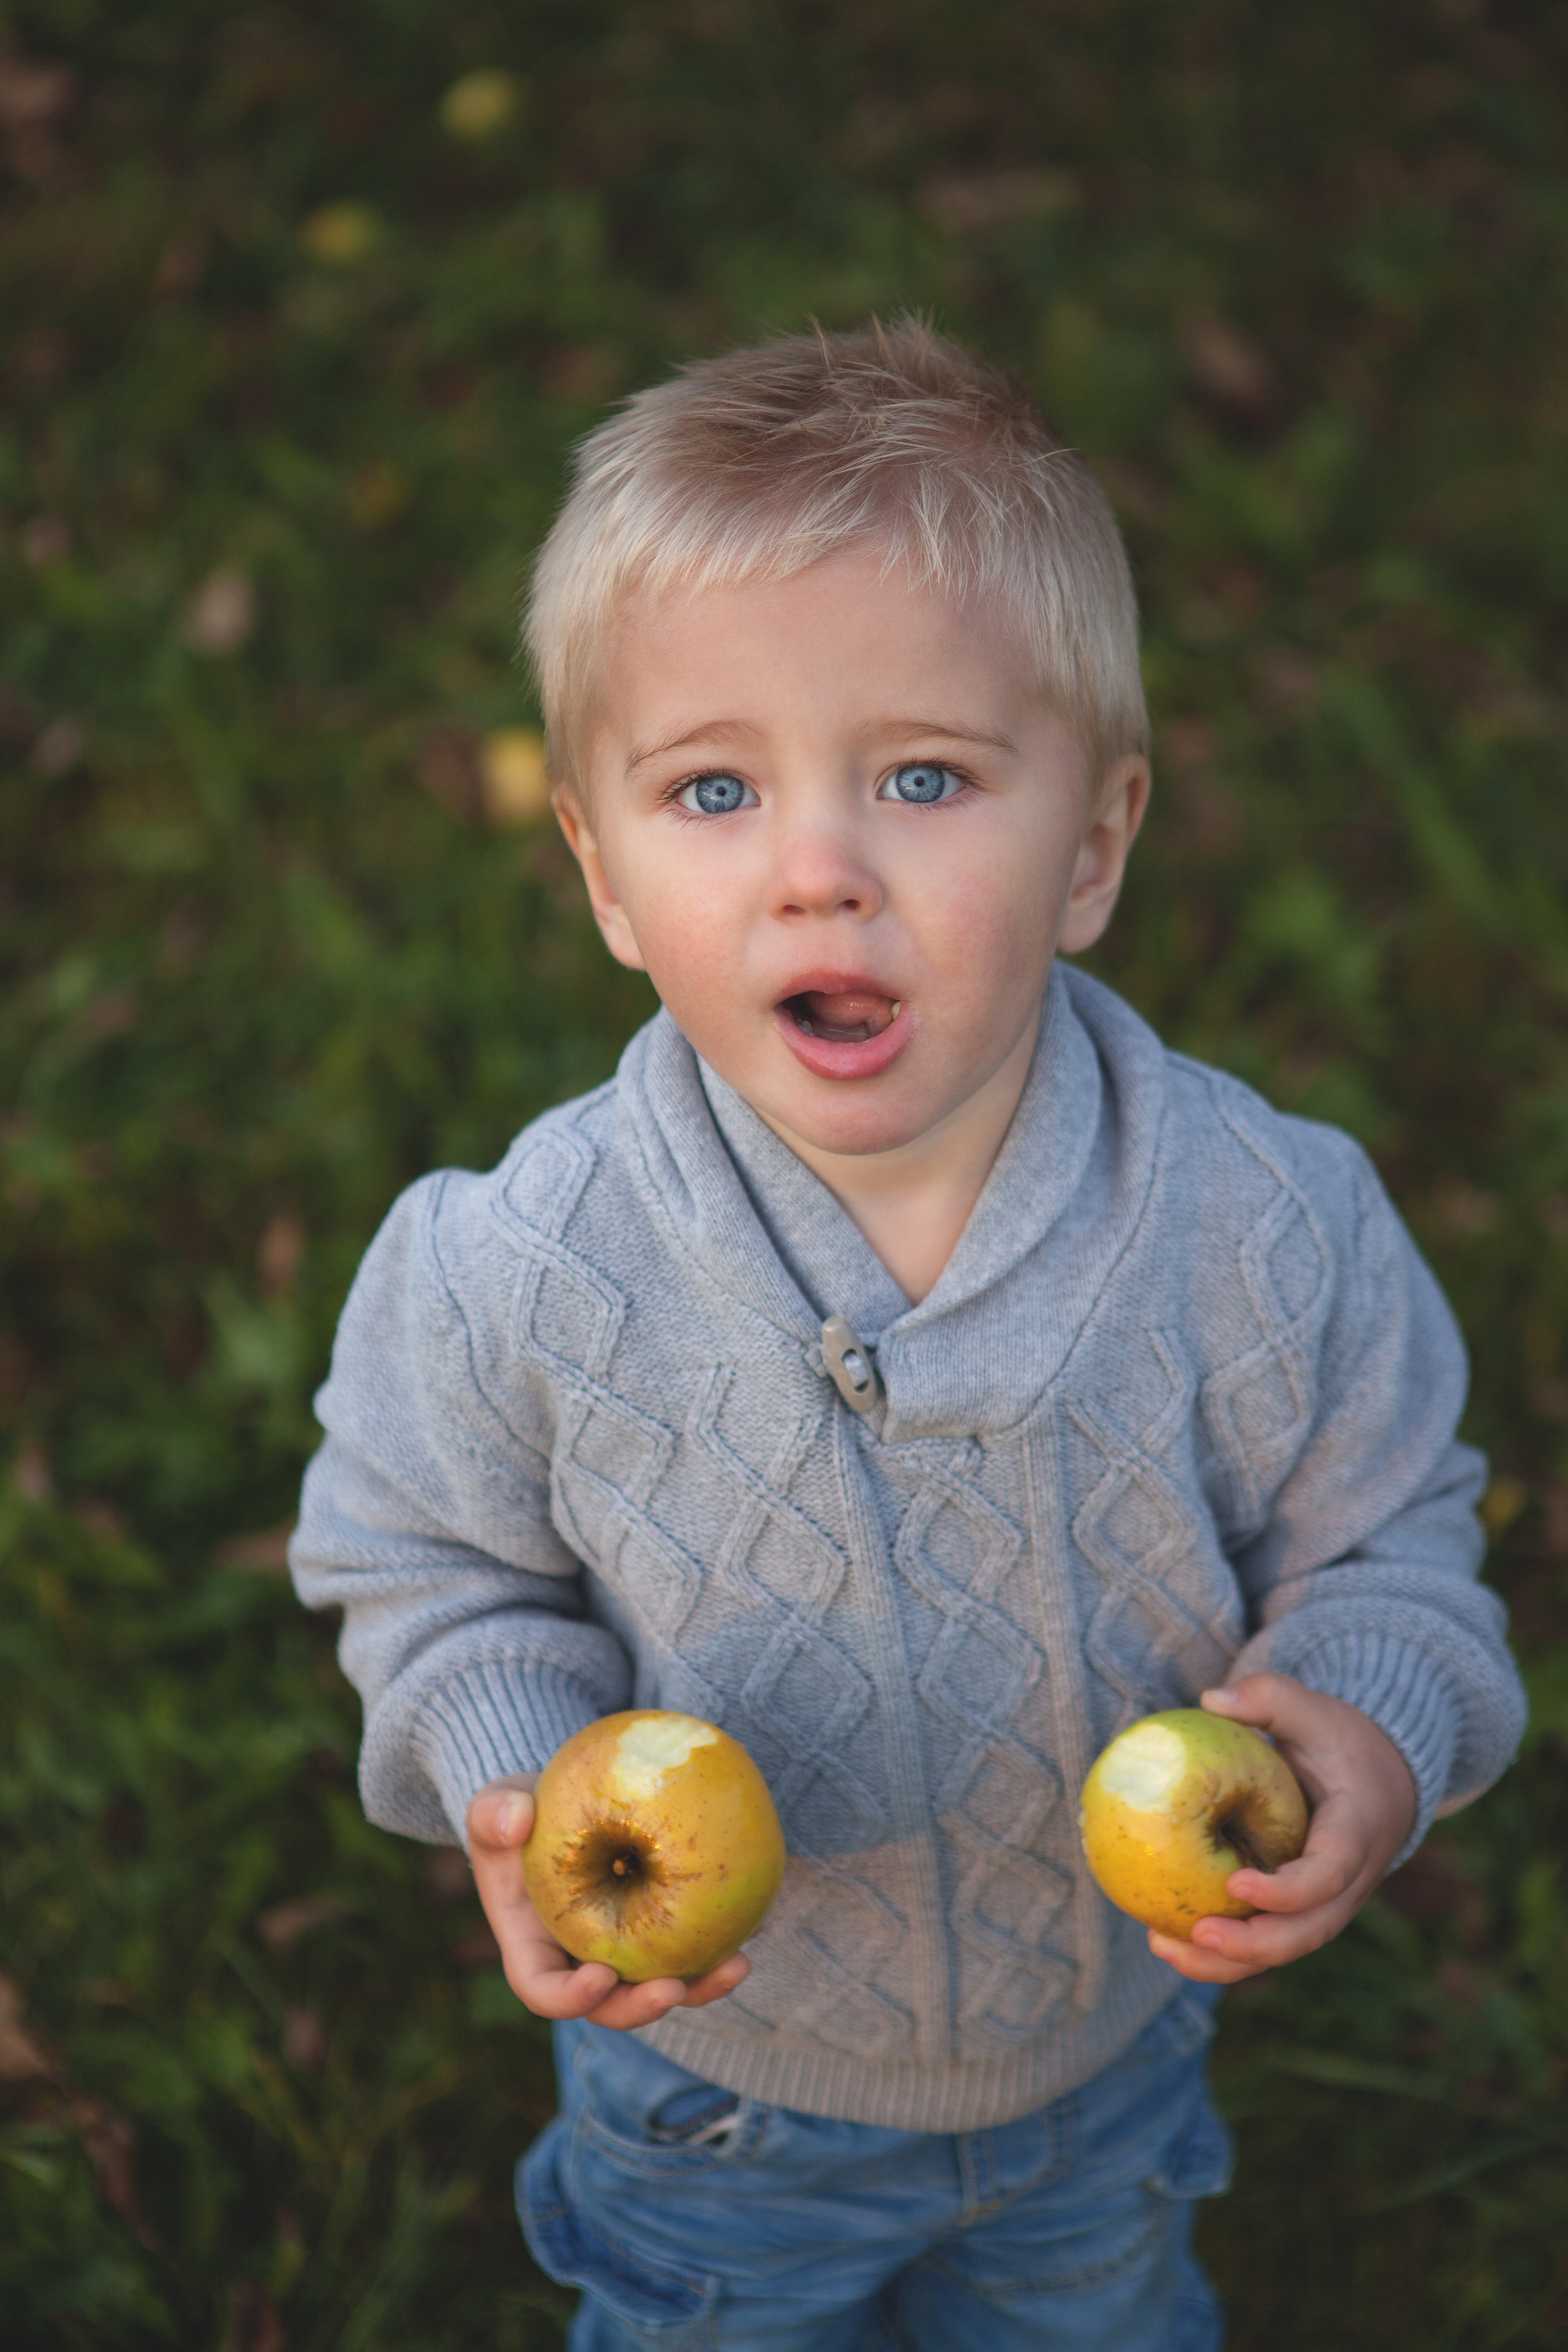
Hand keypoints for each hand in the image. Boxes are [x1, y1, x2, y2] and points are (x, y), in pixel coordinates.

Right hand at [465, 1773, 750, 2029]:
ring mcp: (622, 1952)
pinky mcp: (658, 1931)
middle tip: (674, 1988)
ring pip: (658, 1988)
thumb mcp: (495, 1805)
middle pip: (610, 2006)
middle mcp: (578, 1962)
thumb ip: (494, 1812)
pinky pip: (686, 1952)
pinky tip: (747, 1937)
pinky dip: (714, 1951)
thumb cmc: (520, 1811)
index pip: (544, 1990)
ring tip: (735, 1966)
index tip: (600, 1977)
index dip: (570, 1998)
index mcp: (533, 1948)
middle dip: (642, 2007)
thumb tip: (515, 1820)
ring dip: (696, 1988)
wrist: (561, 1807)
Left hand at [1148, 1673, 1416, 1985]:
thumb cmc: (1341, 1741)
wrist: (1385, 1780)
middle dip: (1253, 1945)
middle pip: (1307, 1932)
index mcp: (1357, 1833)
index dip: (1288, 1890)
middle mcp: (1349, 1882)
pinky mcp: (1303, 1911)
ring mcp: (1328, 1904)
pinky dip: (1226, 1952)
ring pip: (1285, 1948)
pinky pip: (1268, 1940)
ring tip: (1163, 1946)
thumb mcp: (1314, 1710)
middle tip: (1195, 1934)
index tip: (1235, 1883)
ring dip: (1229, 1961)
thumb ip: (1271, 1697)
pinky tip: (1168, 1939)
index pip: (1329, 1875)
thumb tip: (1210, 1700)